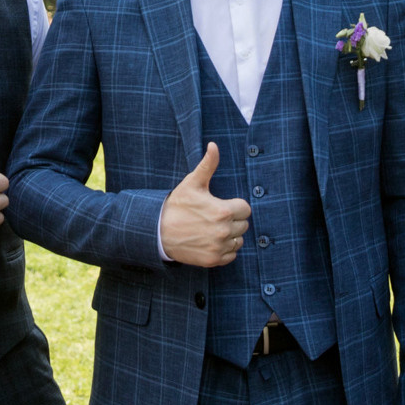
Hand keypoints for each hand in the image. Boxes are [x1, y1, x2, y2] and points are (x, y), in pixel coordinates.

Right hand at [160, 143, 250, 265]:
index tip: (222, 205)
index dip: (235, 206)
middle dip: (233, 220)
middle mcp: (223, 231)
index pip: (246, 209)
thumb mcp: (192, 183)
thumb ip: (208, 164)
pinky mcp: (213, 260)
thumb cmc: (177, 205)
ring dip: (230, 235)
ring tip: (213, 229)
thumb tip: (214, 145)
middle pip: (243, 225)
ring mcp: (218, 247)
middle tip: (215, 217)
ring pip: (238, 241)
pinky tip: (212, 241)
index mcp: (223, 211)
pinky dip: (225, 249)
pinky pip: (231, 255)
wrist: (158, 231)